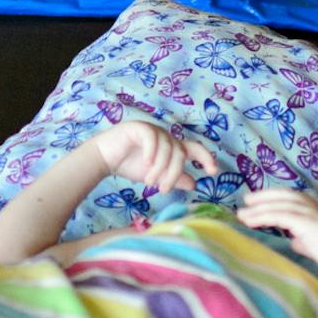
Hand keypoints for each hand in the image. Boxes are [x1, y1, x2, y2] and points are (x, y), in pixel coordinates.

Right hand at [93, 121, 215, 199]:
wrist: (105, 158)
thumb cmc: (130, 165)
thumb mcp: (155, 176)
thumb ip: (173, 179)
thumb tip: (194, 184)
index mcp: (172, 147)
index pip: (195, 149)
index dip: (206, 158)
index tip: (213, 172)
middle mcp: (165, 136)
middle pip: (180, 153)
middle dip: (173, 173)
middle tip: (164, 190)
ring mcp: (153, 130)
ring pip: (167, 148)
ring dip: (159, 168)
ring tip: (149, 182)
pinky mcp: (138, 128)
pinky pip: (152, 138)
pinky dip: (151, 152)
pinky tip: (146, 163)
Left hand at [236, 190, 317, 281]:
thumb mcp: (315, 243)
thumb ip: (304, 240)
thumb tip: (295, 242)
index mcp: (314, 209)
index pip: (290, 197)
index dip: (273, 197)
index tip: (257, 200)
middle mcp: (311, 206)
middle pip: (282, 195)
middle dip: (263, 196)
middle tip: (245, 201)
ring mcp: (307, 212)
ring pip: (277, 205)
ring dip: (257, 209)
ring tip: (241, 214)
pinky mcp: (303, 221)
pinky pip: (277, 215)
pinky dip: (261, 217)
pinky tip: (250, 221)